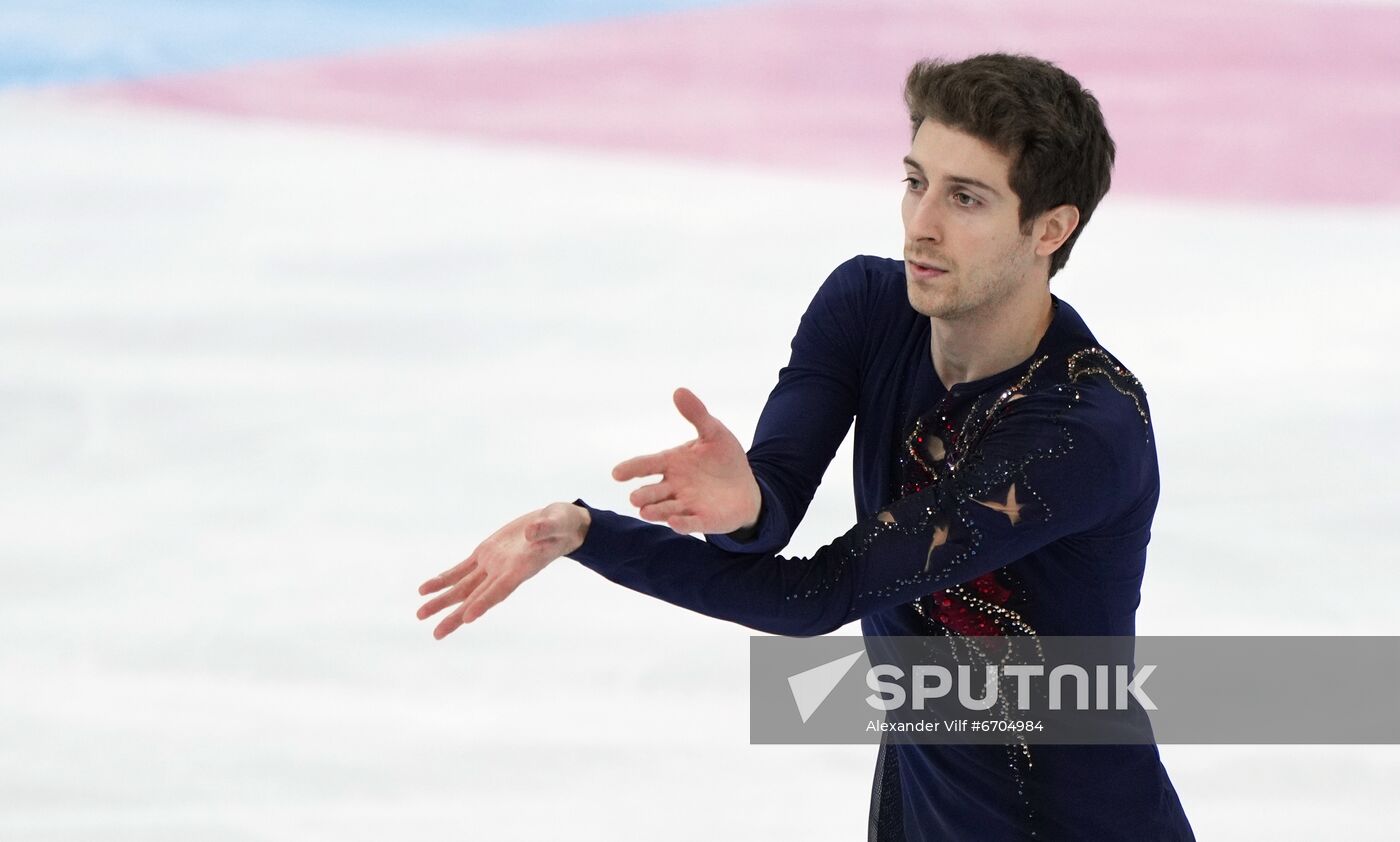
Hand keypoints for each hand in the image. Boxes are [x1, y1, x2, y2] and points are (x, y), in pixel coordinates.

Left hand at [416, 502, 590, 638]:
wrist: (556, 525)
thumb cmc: (562, 525)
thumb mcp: (558, 522)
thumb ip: (545, 528)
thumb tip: (531, 532)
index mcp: (523, 568)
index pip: (502, 589)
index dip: (485, 602)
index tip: (468, 618)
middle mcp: (504, 572)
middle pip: (477, 597)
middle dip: (456, 615)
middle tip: (436, 634)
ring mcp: (493, 565)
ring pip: (463, 587)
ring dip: (442, 600)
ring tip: (421, 614)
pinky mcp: (485, 554)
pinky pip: (460, 570)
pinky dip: (443, 579)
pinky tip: (425, 590)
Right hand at [612, 387, 761, 534]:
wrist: (746, 487)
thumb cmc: (724, 459)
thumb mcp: (713, 432)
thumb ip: (697, 414)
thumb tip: (679, 390)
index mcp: (672, 463)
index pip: (647, 465)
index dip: (631, 469)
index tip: (617, 473)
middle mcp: (673, 486)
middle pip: (652, 492)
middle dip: (644, 495)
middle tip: (635, 497)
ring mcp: (686, 504)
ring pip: (666, 509)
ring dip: (656, 511)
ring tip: (646, 512)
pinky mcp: (703, 520)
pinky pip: (691, 523)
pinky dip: (682, 524)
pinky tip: (675, 522)